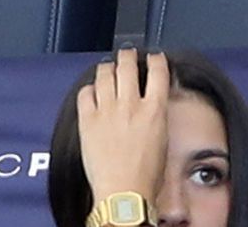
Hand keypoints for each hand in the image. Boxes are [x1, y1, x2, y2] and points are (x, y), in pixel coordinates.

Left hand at [76, 49, 168, 206]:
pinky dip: (89, 88)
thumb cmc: (146, 174)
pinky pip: (85, 94)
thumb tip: (153, 100)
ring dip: (107, 67)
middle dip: (127, 55)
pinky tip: (92, 90)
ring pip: (105, 75)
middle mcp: (131, 104)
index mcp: (154, 108)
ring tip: (108, 67)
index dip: (156, 58)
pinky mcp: (88, 122)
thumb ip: (157, 112)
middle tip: (127, 53)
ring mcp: (107, 111)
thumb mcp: (162, 135)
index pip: (158, 69)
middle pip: (128, 65)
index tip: (154, 57)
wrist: (124, 194)